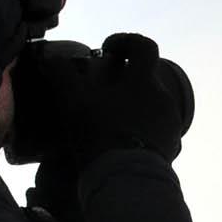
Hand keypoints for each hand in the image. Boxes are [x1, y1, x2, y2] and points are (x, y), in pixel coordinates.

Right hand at [19, 33, 195, 171]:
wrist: (126, 180)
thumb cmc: (100, 133)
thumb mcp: (74, 101)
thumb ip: (62, 75)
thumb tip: (48, 58)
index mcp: (144, 80)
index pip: (144, 45)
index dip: (125, 41)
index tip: (107, 50)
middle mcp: (163, 98)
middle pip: (149, 77)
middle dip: (128, 78)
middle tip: (105, 89)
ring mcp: (171, 124)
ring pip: (154, 105)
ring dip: (136, 105)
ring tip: (112, 118)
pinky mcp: (172, 148)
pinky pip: (158, 131)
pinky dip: (143, 130)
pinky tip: (124, 141)